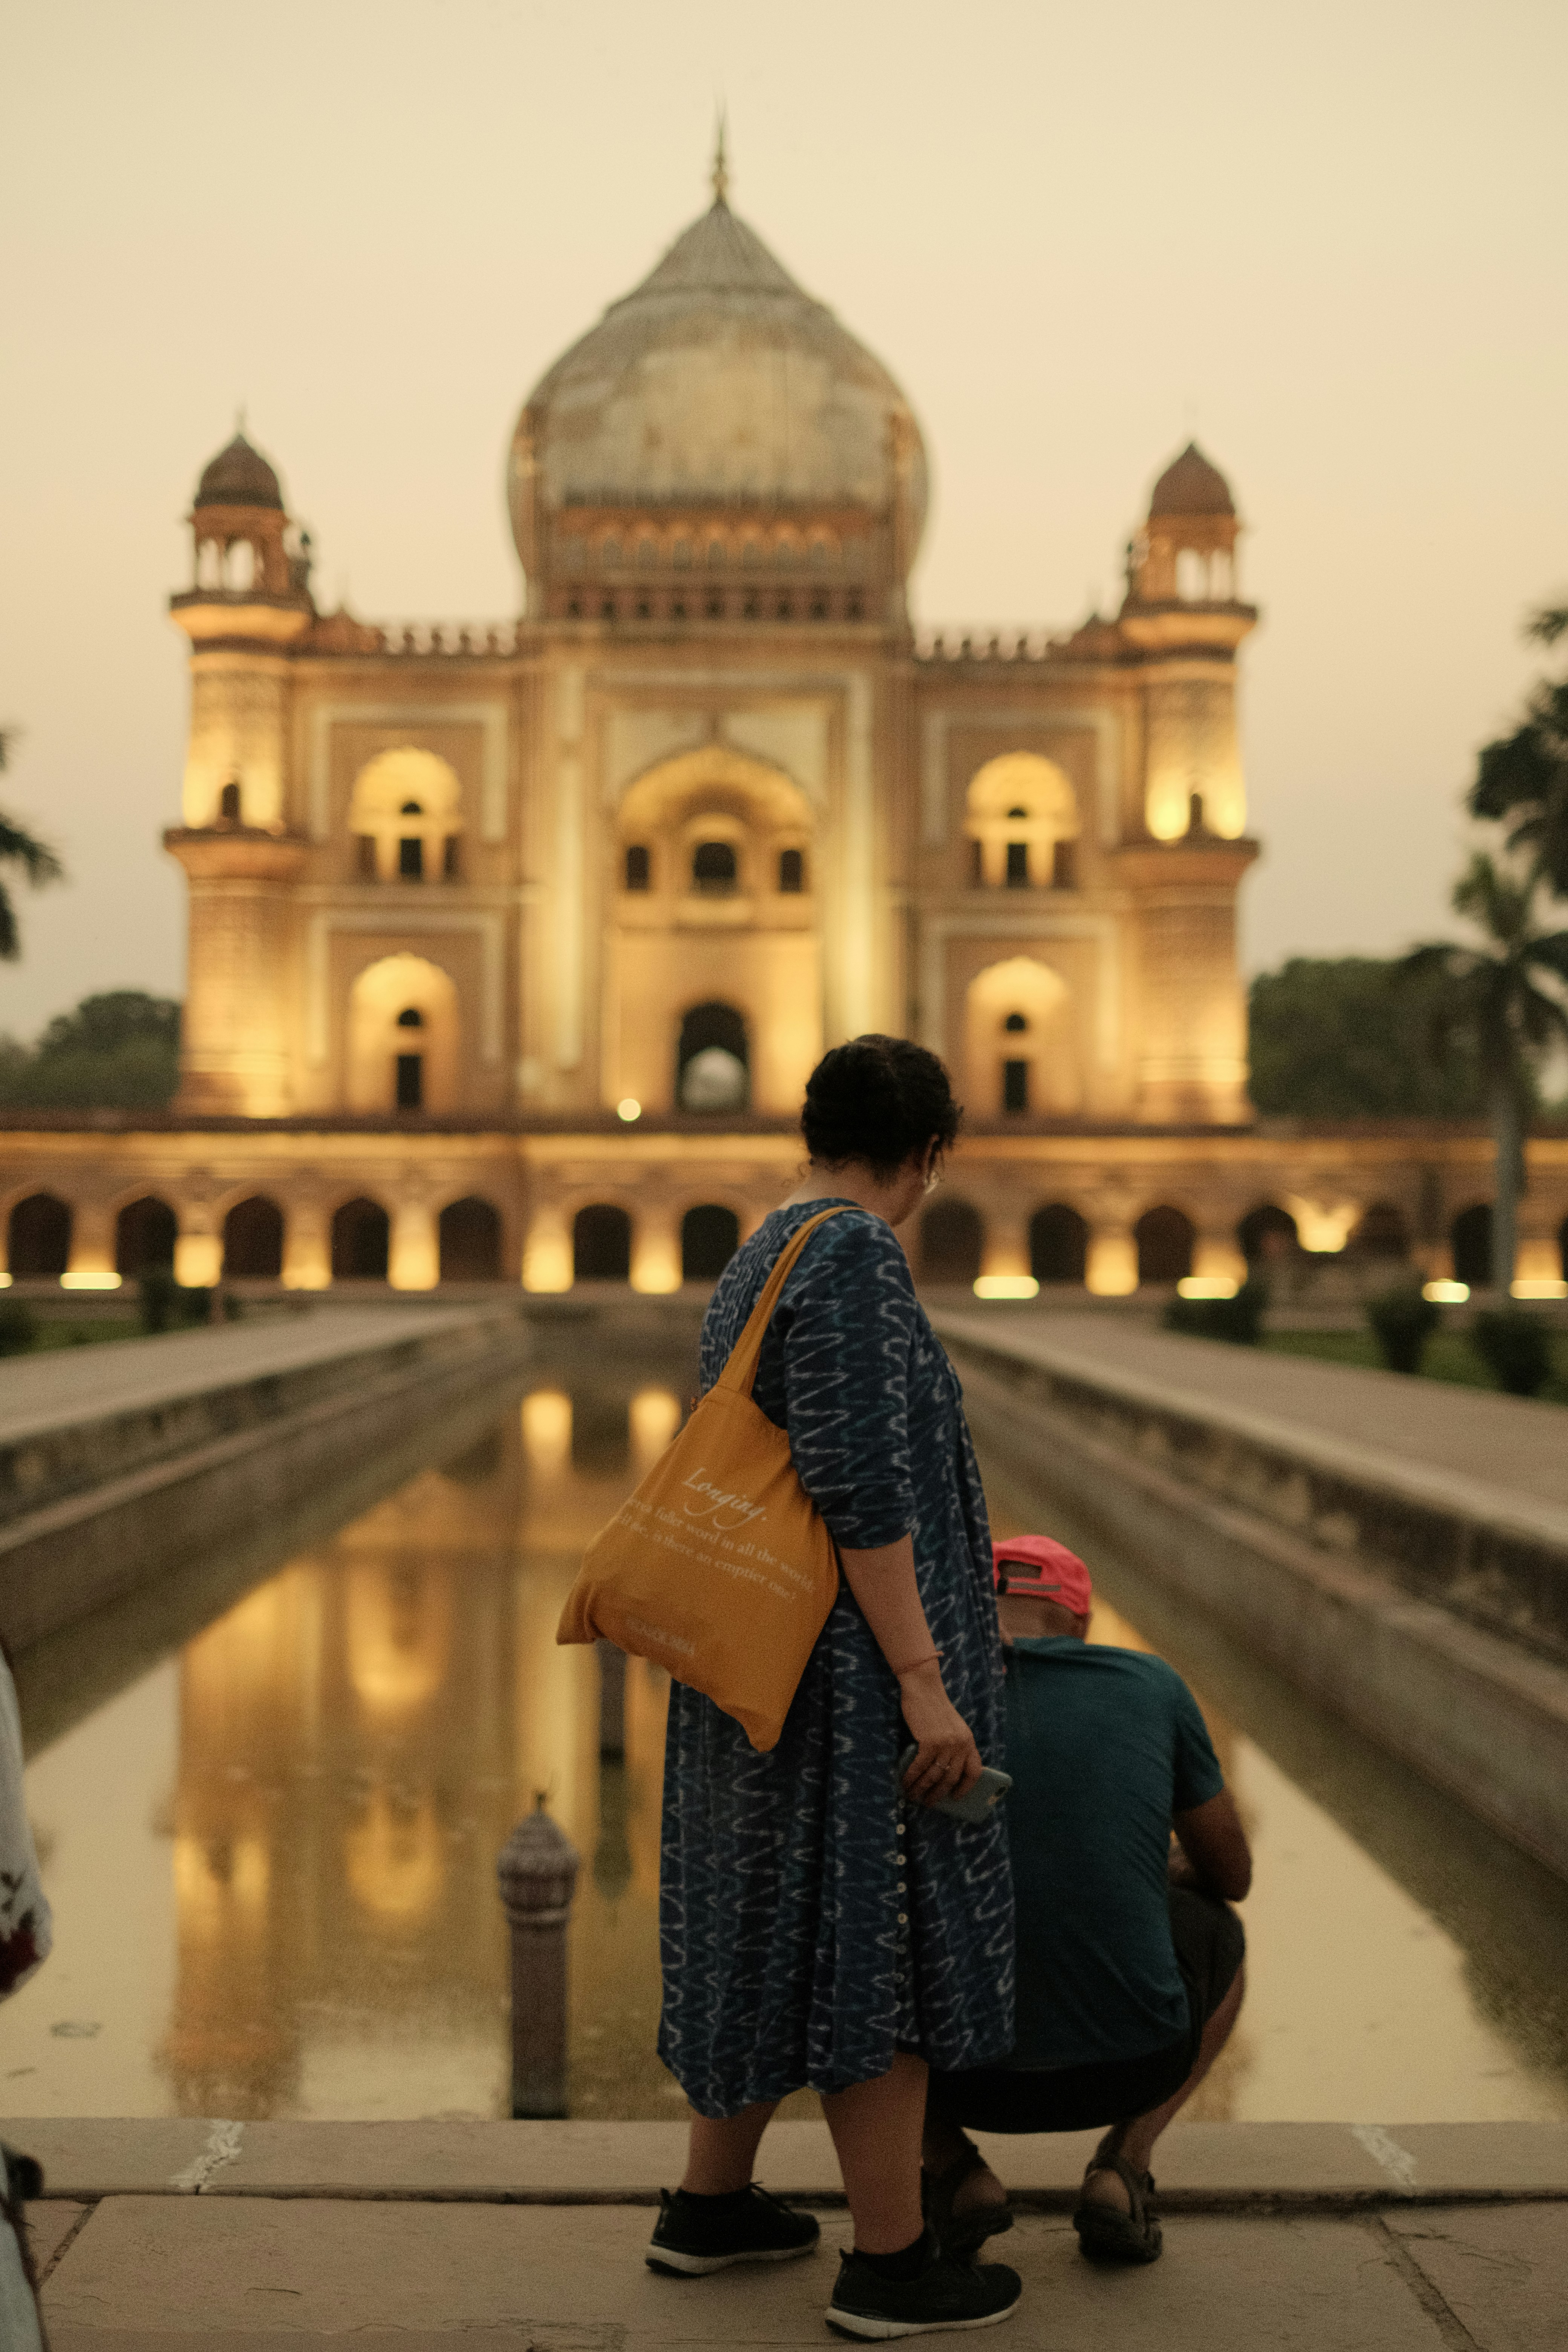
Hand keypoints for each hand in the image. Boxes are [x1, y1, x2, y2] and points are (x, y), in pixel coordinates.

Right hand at [897, 1659, 982, 1806]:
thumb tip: (944, 1771)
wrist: (924, 1688)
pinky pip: (920, 1767)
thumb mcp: (952, 1727)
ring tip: (913, 1795)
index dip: (966, 1786)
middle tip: (929, 1802)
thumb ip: (953, 1745)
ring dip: (922, 1788)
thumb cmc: (934, 1706)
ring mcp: (946, 1744)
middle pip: (952, 1777)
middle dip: (939, 1793)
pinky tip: (905, 1783)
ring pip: (934, 1775)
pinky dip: (911, 1777)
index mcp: (968, 1741)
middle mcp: (960, 1745)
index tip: (956, 1796)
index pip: (974, 1770)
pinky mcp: (929, 1742)